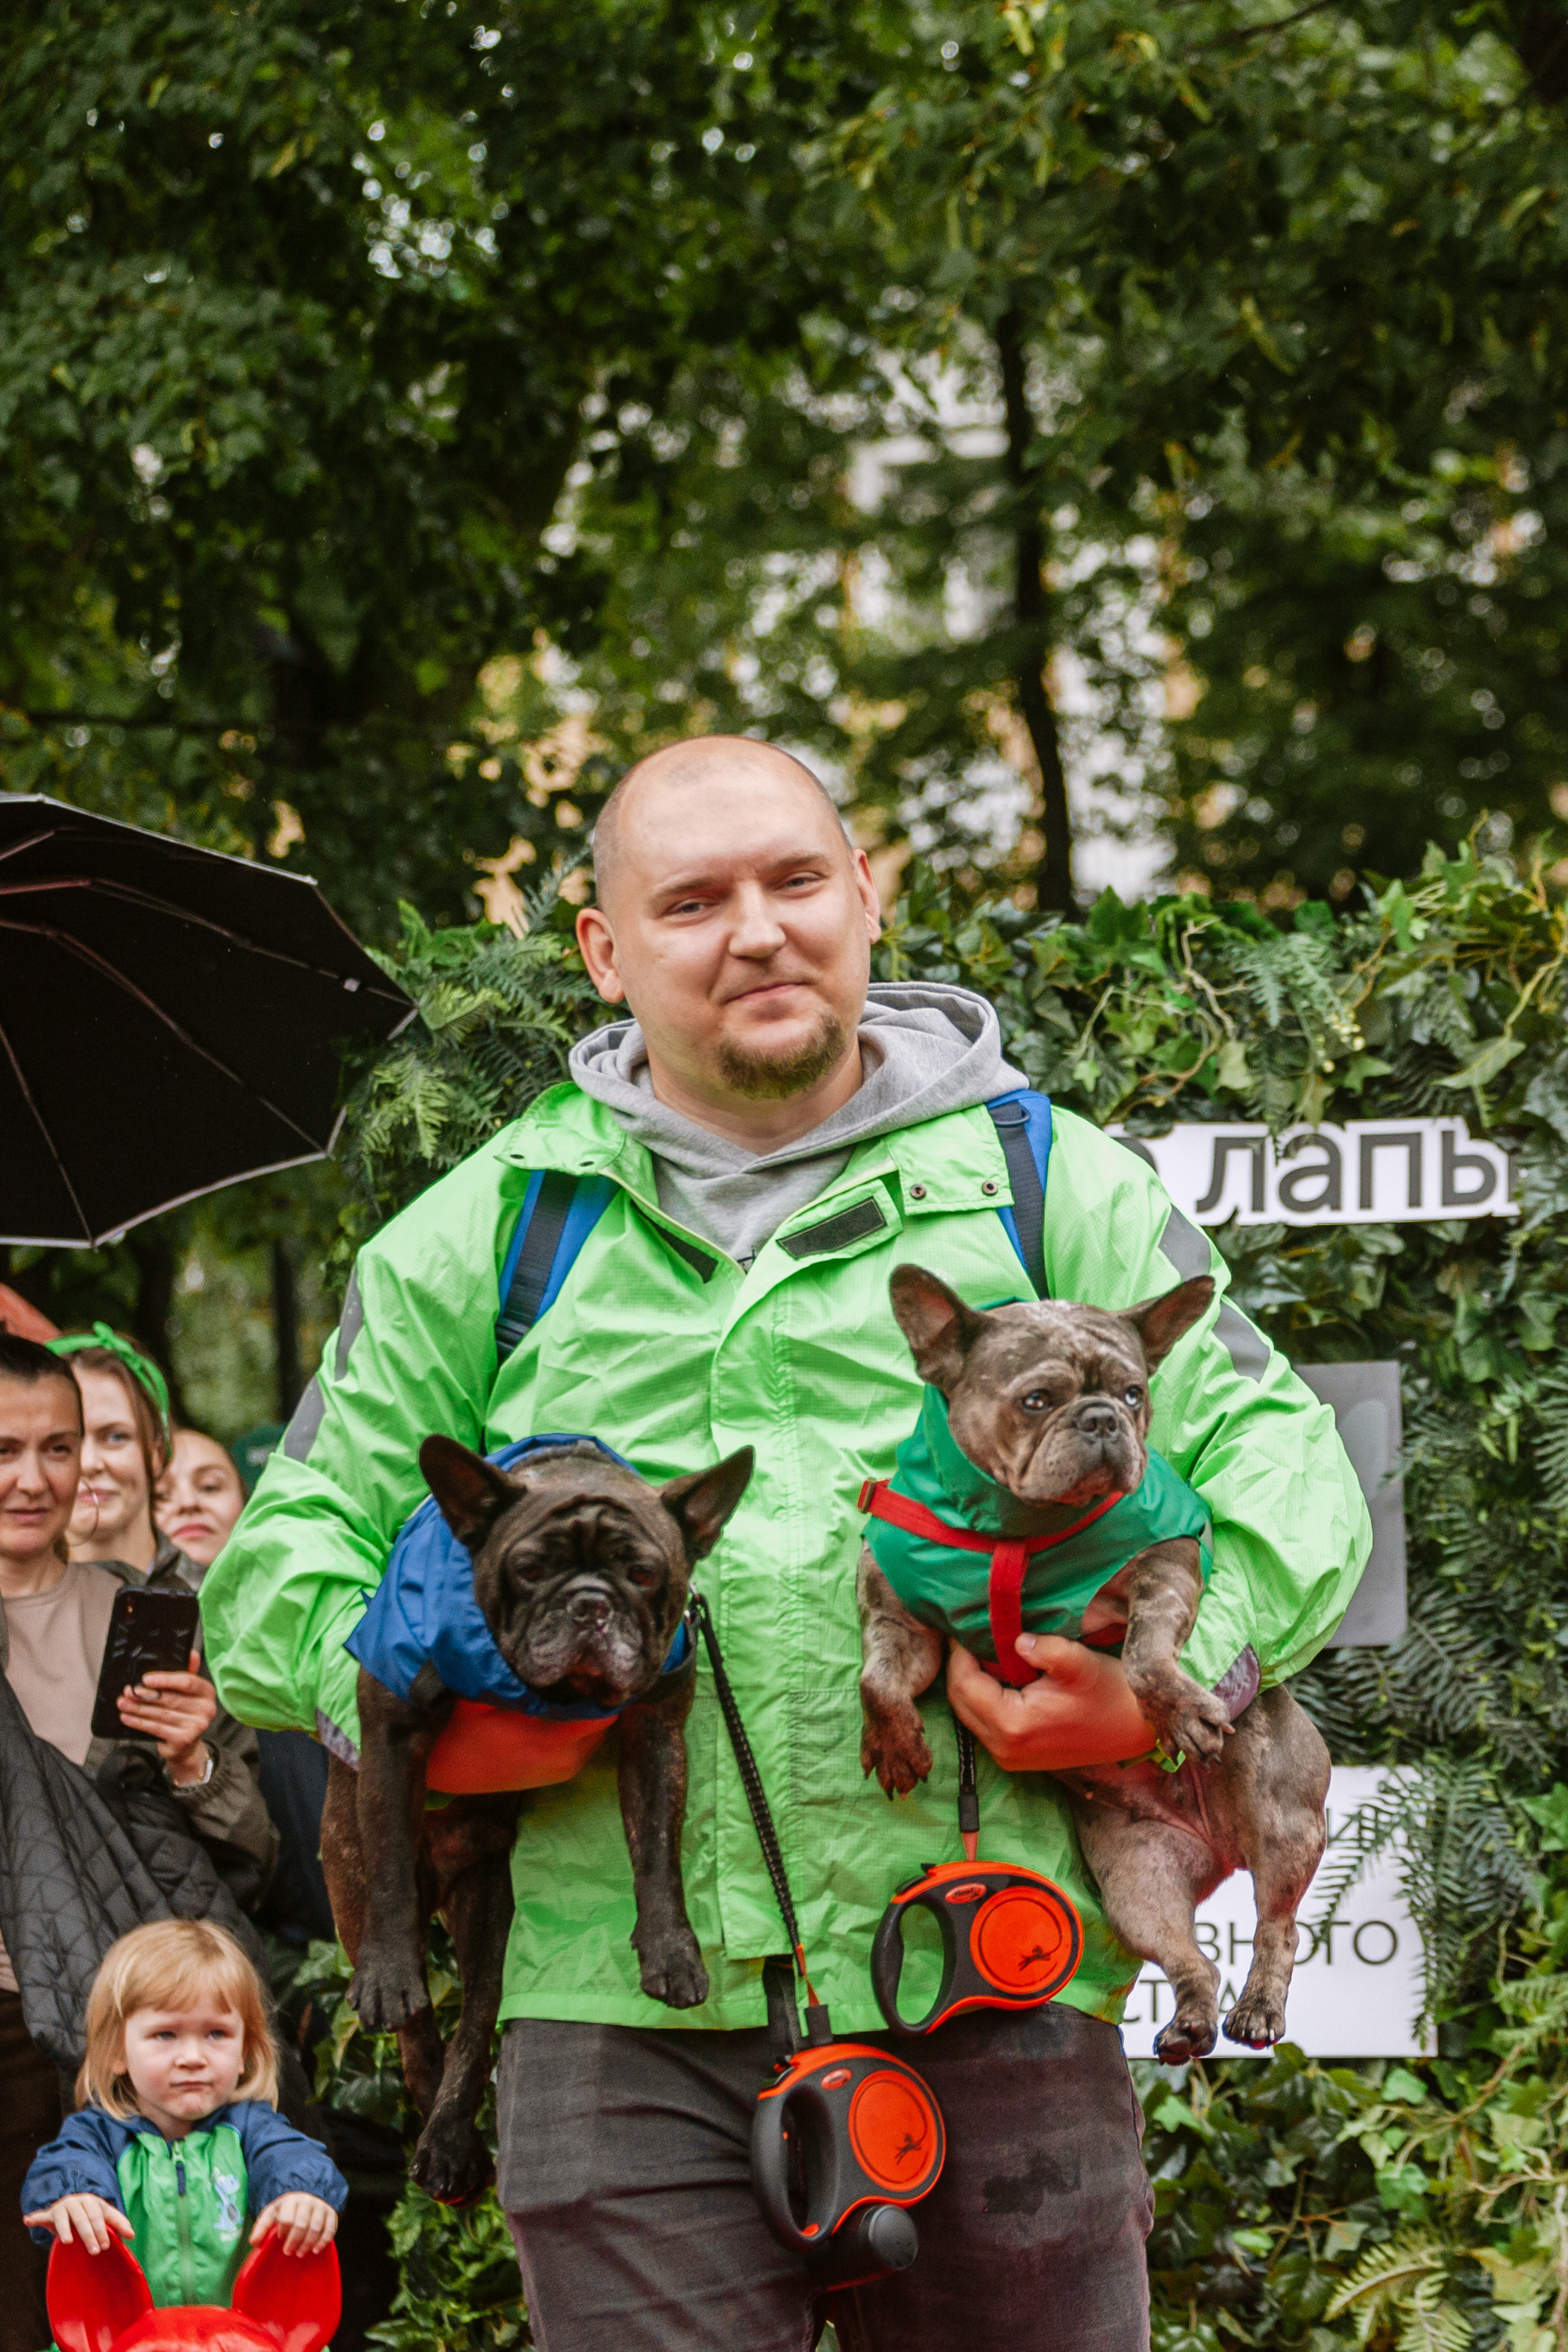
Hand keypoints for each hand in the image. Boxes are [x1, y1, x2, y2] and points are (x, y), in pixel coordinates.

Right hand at [22, 2194, 133, 2253]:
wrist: (73, 2205)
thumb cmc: (92, 2214)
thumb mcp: (105, 2216)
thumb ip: (119, 2224)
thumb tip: (132, 2235)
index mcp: (93, 2201)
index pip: (99, 2215)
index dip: (103, 2230)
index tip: (107, 2246)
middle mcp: (78, 2201)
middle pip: (84, 2219)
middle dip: (90, 2235)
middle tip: (95, 2251)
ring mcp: (63, 2206)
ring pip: (64, 2218)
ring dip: (65, 2230)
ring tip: (68, 2242)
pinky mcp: (50, 2213)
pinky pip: (41, 2216)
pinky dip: (34, 2217)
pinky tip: (27, 2219)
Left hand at [116, 1648, 216, 1784]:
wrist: (187, 1746)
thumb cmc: (185, 1713)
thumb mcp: (188, 1693)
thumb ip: (188, 1673)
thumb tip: (191, 1653)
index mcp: (207, 1692)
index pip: (187, 1681)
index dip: (165, 1679)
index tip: (145, 1679)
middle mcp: (206, 1709)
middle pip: (171, 1698)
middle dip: (145, 1694)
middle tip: (128, 1691)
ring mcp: (196, 1726)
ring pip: (160, 1713)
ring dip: (138, 1708)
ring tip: (123, 1703)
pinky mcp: (183, 1740)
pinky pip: (156, 1728)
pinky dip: (139, 1722)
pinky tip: (127, 1717)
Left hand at [251, 2193, 338, 2255]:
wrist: (307, 2194)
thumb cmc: (286, 2209)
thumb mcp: (272, 2213)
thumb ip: (261, 2227)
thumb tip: (254, 2243)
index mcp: (290, 2200)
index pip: (287, 2219)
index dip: (283, 2232)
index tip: (280, 2239)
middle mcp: (307, 2201)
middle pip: (302, 2224)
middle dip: (295, 2241)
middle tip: (289, 2252)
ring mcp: (320, 2206)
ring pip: (316, 2227)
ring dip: (308, 2243)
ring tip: (301, 2253)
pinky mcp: (331, 2212)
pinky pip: (330, 2228)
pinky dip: (324, 2241)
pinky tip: (316, 2250)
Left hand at [946, 1636, 1155, 1771]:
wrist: (1136, 1729)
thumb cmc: (1110, 1695)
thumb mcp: (1079, 1664)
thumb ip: (1045, 1649)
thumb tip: (1015, 1639)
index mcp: (1012, 1725)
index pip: (963, 1683)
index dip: (960, 1652)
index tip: (966, 1626)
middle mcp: (1004, 1749)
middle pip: (959, 1700)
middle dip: (962, 1666)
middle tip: (973, 1635)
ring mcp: (1009, 1757)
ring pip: (969, 1712)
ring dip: (973, 1681)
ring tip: (988, 1651)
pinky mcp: (1016, 1757)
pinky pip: (985, 1723)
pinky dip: (986, 1697)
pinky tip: (1003, 1675)